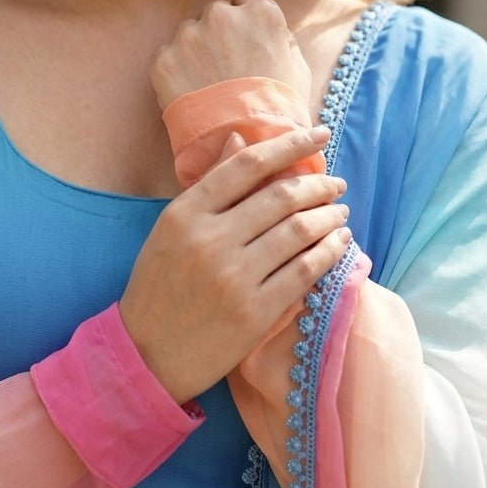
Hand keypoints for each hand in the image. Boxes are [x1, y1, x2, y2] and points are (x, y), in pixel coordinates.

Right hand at [118, 127, 349, 403]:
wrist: (147, 353)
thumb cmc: (160, 286)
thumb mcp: (172, 229)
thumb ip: (209, 186)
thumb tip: (242, 140)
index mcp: (185, 214)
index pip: (247, 165)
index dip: (289, 144)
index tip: (318, 134)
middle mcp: (210, 240)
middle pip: (281, 197)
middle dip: (318, 185)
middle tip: (336, 184)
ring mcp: (233, 277)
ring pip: (298, 232)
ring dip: (328, 217)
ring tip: (340, 212)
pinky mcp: (254, 312)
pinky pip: (304, 272)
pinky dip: (328, 253)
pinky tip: (338, 244)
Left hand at [150, 0, 311, 111]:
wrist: (244, 145)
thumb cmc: (278, 109)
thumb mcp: (297, 68)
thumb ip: (282, 38)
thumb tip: (268, 27)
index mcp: (260, 12)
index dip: (246, 17)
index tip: (245, 37)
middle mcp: (222, 15)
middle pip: (216, 13)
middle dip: (220, 34)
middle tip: (227, 68)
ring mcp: (190, 36)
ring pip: (189, 33)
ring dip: (196, 52)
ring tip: (209, 87)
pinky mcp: (164, 60)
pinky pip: (167, 56)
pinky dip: (176, 73)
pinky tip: (192, 95)